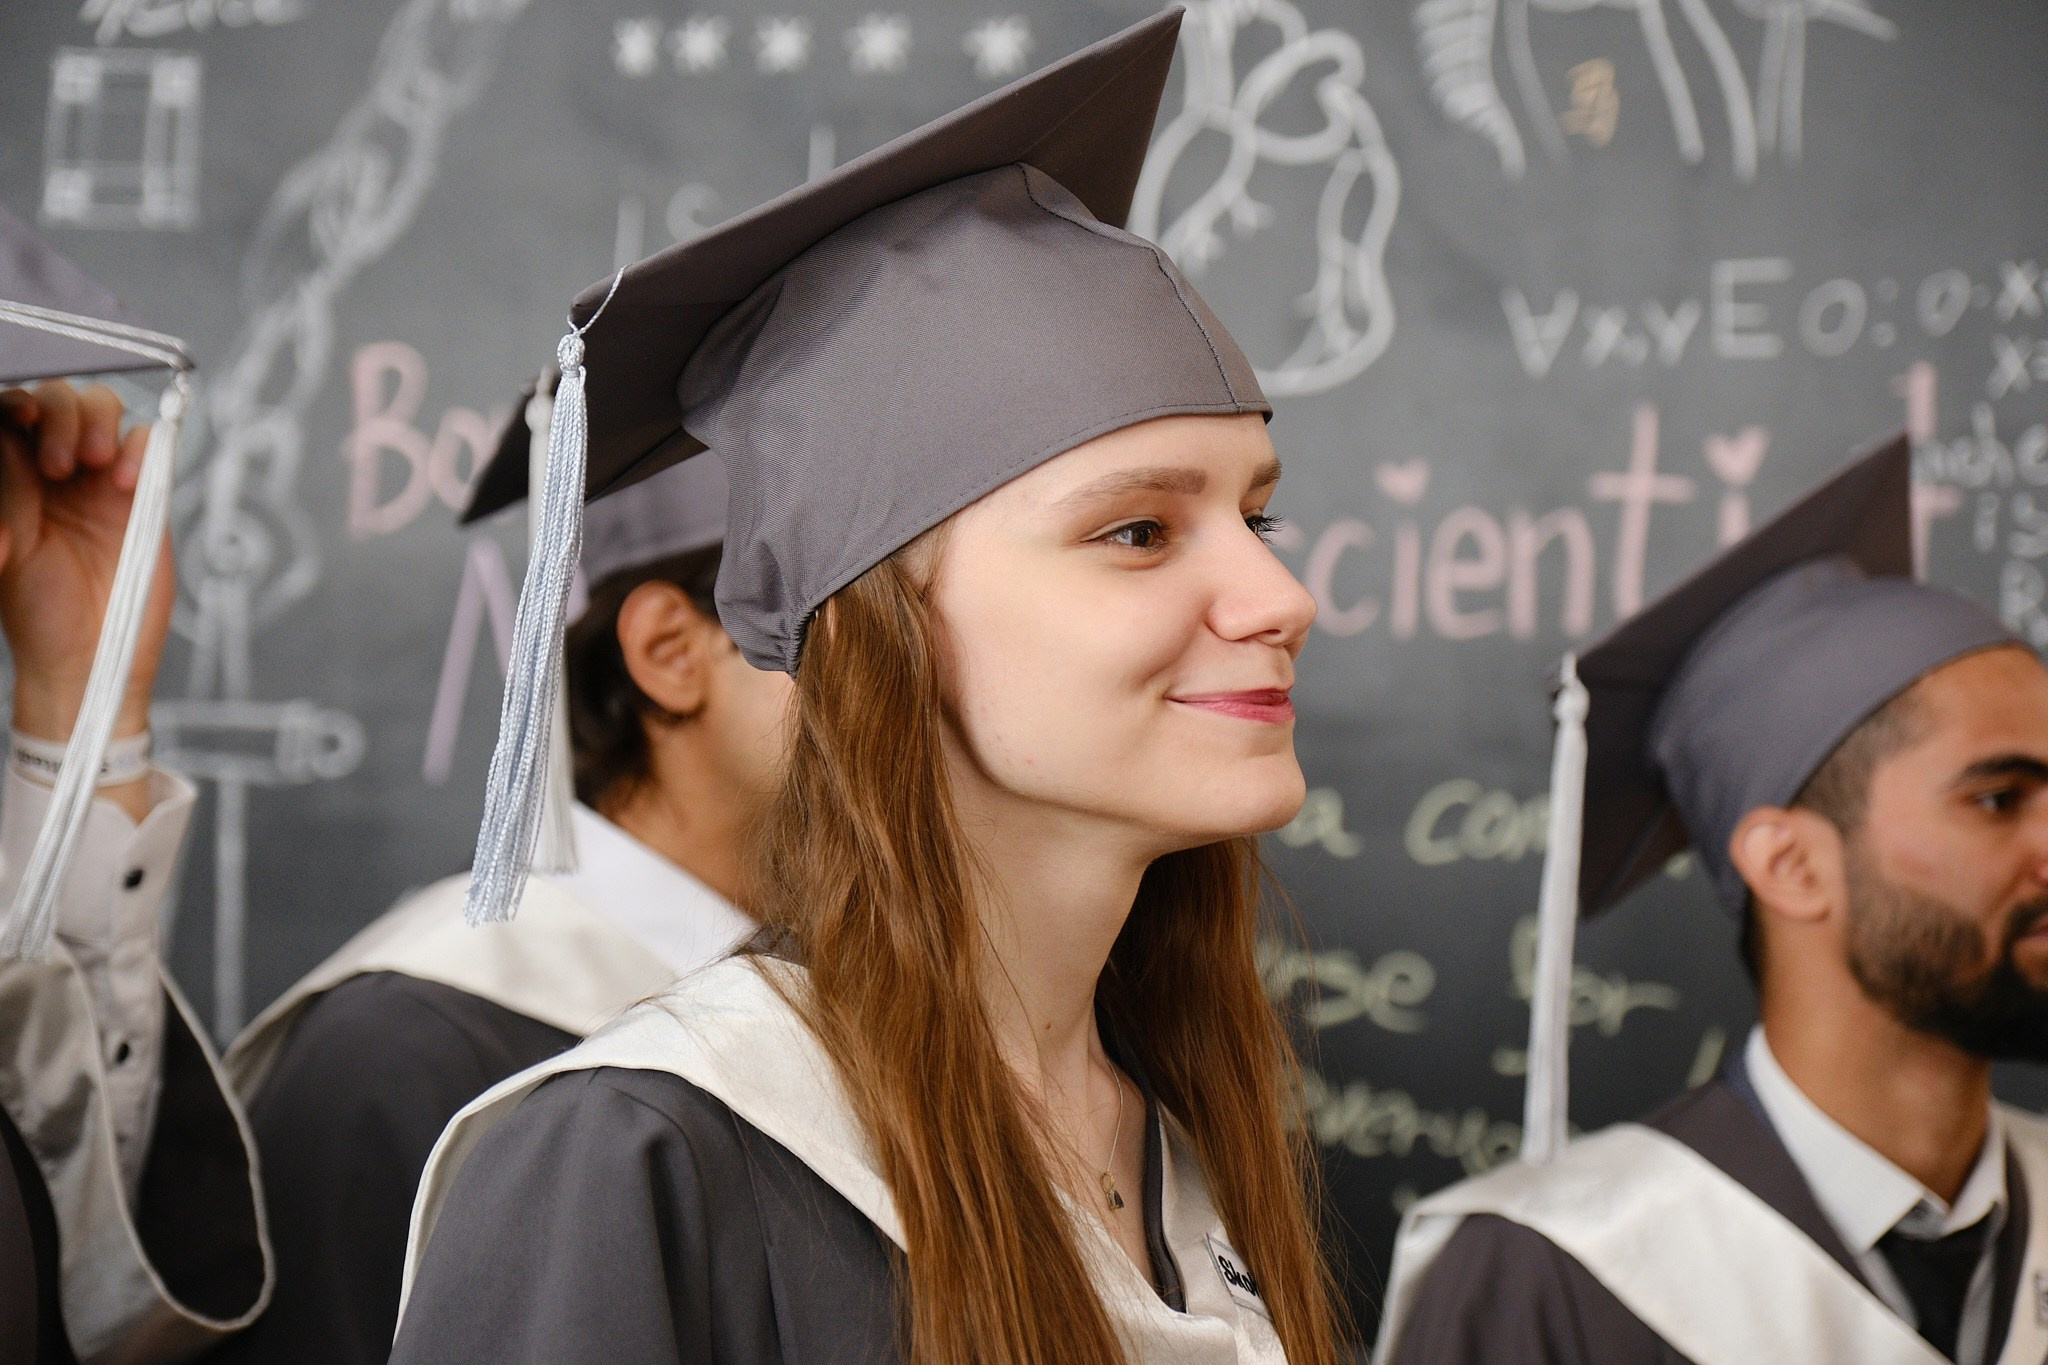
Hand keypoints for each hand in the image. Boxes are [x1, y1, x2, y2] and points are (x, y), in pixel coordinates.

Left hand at [0, 381, 173, 753]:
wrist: (87, 658)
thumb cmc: (36, 613)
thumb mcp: (8, 548)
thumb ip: (8, 493)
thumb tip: (7, 434)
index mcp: (13, 476)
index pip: (13, 412)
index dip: (18, 403)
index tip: (23, 420)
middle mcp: (57, 469)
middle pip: (60, 398)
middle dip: (60, 414)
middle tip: (63, 465)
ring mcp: (102, 479)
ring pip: (105, 408)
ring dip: (98, 422)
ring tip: (96, 465)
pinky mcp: (145, 496)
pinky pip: (151, 444)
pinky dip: (142, 448)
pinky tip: (124, 483)